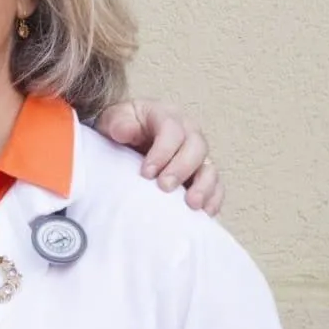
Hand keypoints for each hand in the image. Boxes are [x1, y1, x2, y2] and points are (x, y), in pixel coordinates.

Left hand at [94, 99, 223, 215]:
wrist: (125, 139)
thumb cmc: (121, 129)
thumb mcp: (113, 120)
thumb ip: (118, 123)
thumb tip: (124, 131)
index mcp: (166, 116)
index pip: (172, 130)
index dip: (162, 151)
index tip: (146, 173)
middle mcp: (187, 132)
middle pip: (196, 147)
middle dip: (182, 169)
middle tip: (164, 187)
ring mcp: (197, 154)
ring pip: (210, 167)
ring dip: (204, 186)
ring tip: (192, 204)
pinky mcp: (201, 174)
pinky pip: (215, 186)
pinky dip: (214, 199)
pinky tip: (205, 212)